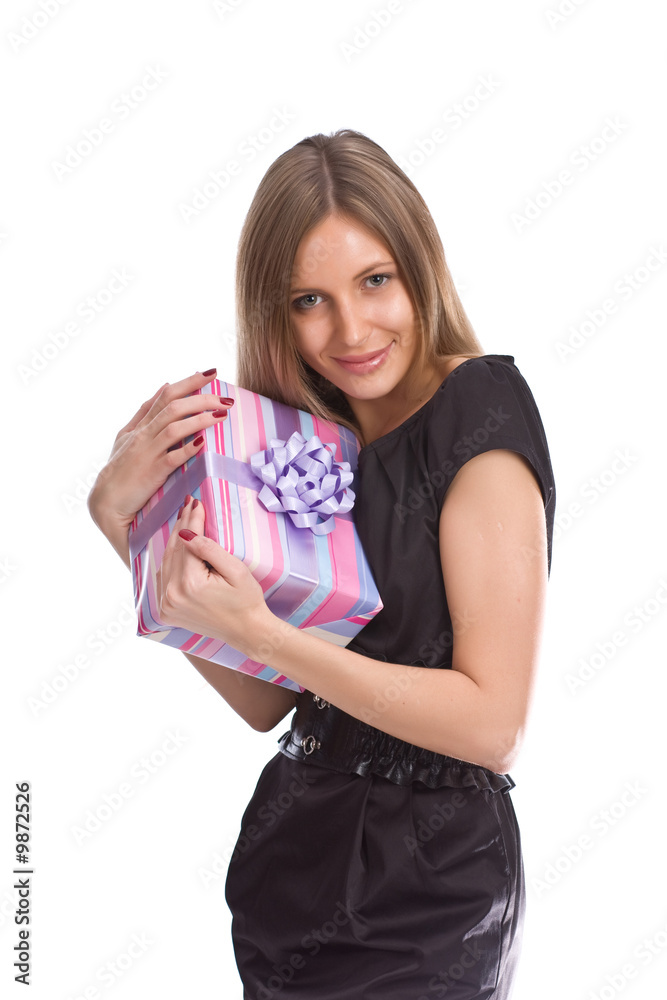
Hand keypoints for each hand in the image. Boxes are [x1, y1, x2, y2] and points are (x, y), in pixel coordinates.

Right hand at [88, 369, 231, 535]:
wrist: (106, 501)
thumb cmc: (120, 469)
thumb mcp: (127, 435)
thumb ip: (145, 412)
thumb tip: (165, 386)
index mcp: (140, 425)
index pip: (166, 395)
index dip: (189, 382)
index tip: (211, 373)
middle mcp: (143, 434)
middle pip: (173, 407)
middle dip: (201, 397)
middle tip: (225, 397)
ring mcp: (147, 452)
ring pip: (174, 428)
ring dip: (200, 419)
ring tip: (222, 415)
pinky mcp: (152, 472)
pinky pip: (172, 457)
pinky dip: (187, 449)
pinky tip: (203, 442)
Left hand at [154, 494, 274, 658]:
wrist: (246, 631)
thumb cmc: (246, 600)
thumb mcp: (235, 570)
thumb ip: (209, 550)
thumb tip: (186, 533)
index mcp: (189, 585)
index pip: (186, 542)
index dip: (192, 520)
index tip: (196, 502)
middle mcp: (172, 595)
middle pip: (173, 550)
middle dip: (182, 526)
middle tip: (189, 504)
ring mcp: (166, 605)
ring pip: (166, 562)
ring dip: (174, 540)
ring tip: (184, 520)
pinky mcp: (165, 610)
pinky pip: (163, 578)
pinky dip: (170, 560)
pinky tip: (177, 546)